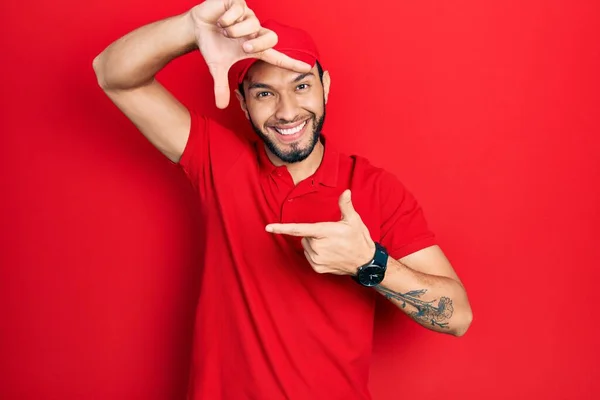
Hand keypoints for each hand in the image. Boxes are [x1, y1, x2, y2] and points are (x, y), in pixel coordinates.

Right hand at [189, 0, 311, 108]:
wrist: (198, 26)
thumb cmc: (212, 44)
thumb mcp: (217, 67)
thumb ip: (221, 86)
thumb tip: (221, 106)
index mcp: (254, 47)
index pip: (277, 56)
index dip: (291, 63)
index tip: (307, 68)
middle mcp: (256, 30)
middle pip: (270, 38)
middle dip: (256, 44)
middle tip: (242, 46)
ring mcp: (249, 15)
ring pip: (250, 24)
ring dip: (233, 31)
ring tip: (223, 30)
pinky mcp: (239, 2)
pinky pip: (238, 11)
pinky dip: (226, 18)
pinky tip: (221, 19)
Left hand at [266, 190, 375, 275]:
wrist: (365, 263)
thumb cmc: (359, 239)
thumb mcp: (354, 220)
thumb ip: (345, 205)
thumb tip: (345, 191)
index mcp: (324, 232)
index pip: (299, 229)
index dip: (282, 228)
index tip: (268, 227)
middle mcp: (318, 247)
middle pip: (305, 236)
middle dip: (314, 235)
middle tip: (331, 237)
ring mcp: (317, 259)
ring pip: (306, 247)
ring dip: (315, 245)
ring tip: (332, 246)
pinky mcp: (318, 268)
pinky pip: (309, 257)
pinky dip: (316, 255)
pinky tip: (330, 254)